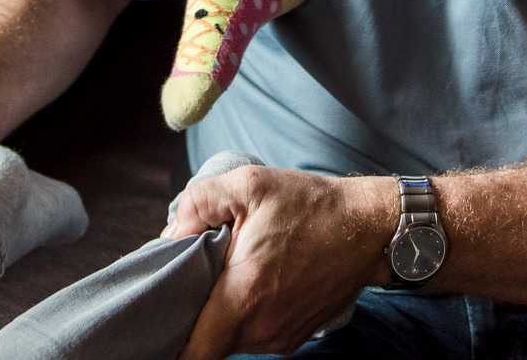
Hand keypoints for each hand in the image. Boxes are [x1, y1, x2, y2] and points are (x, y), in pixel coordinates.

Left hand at [169, 165, 395, 359]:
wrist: (369, 228)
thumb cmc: (311, 205)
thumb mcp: (249, 184)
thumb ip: (197, 204)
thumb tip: (168, 236)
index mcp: (244, 295)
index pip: (190, 352)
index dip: (166, 340)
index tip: (158, 317)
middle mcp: (262, 328)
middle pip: (204, 343)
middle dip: (189, 317)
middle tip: (186, 279)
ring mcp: (280, 338)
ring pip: (227, 341)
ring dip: (217, 316)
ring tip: (221, 275)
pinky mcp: (292, 338)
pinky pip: (252, 336)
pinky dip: (241, 316)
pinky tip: (248, 282)